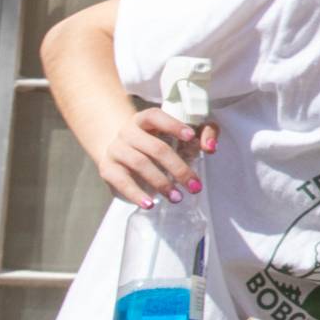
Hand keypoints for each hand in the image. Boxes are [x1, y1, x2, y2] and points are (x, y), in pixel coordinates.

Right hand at [83, 107, 212, 208]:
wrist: (120, 149)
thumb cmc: (158, 140)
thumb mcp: (180, 132)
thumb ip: (203, 132)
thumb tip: (211, 146)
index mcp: (145, 119)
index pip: (156, 116)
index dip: (173, 125)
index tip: (191, 137)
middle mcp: (128, 132)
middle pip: (155, 147)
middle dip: (178, 168)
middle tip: (195, 186)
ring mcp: (116, 149)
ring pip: (140, 164)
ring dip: (161, 182)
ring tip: (177, 197)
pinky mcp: (108, 168)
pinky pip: (121, 181)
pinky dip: (135, 193)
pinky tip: (149, 203)